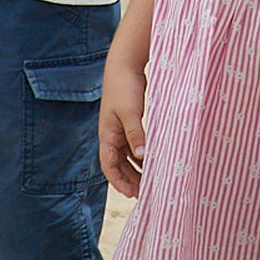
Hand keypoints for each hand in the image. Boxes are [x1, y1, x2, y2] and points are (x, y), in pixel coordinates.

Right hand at [99, 50, 147, 197]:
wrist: (124, 65)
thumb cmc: (124, 87)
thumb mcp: (130, 112)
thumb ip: (136, 135)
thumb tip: (143, 157)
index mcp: (107, 134)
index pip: (109, 166)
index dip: (119, 182)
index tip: (133, 195)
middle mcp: (111, 134)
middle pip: (117, 164)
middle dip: (129, 179)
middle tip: (146, 193)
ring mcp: (119, 128)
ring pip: (126, 156)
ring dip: (135, 169)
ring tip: (150, 181)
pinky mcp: (128, 122)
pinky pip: (133, 145)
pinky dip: (140, 155)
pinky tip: (152, 160)